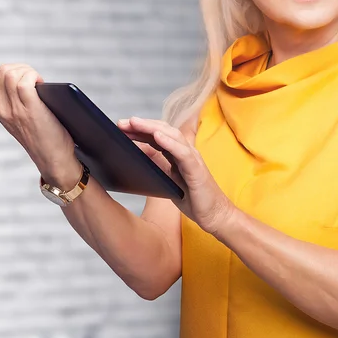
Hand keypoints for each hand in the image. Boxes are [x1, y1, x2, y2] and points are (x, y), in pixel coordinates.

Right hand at [0, 64, 78, 187]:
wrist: (54, 159)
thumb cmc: (45, 138)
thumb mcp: (22, 120)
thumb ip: (18, 103)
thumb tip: (25, 81)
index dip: (13, 69)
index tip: (27, 77)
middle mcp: (2, 109)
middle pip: (1, 70)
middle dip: (20, 67)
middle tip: (35, 78)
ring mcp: (14, 109)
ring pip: (10, 73)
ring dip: (28, 70)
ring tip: (39, 81)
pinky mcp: (30, 109)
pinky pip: (24, 81)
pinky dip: (34, 76)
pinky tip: (43, 84)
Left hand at [117, 117, 234, 234]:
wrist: (215, 215)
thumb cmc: (193, 199)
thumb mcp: (169, 180)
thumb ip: (157, 164)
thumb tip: (138, 152)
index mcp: (178, 154)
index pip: (158, 135)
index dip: (140, 129)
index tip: (121, 126)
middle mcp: (186, 152)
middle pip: (163, 130)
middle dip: (142, 125)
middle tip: (121, 122)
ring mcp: (193, 159)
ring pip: (172, 136)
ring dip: (152, 128)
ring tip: (135, 123)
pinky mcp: (197, 170)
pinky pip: (182, 153)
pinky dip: (169, 142)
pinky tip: (157, 136)